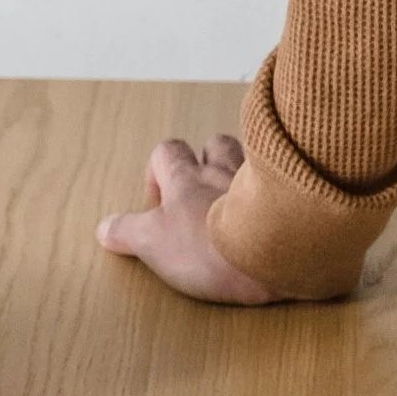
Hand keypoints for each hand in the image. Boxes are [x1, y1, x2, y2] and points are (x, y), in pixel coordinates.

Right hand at [97, 135, 278, 305]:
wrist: (272, 250)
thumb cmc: (209, 244)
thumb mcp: (152, 242)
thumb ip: (127, 232)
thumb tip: (104, 228)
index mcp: (186, 177)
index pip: (166, 152)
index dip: (158, 170)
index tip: (158, 200)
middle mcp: (224, 169)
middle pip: (214, 145)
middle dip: (206, 161)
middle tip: (201, 191)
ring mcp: (261, 179)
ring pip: (250, 157)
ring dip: (241, 170)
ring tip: (237, 195)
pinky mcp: (292, 195)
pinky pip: (284, 178)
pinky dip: (277, 187)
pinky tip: (276, 206)